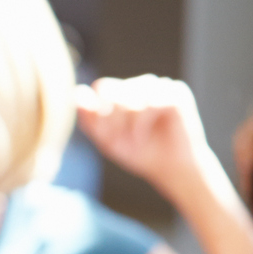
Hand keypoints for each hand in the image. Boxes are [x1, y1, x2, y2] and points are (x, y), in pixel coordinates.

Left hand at [76, 75, 214, 195]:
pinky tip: (141, 137)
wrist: (170, 168)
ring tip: (132, 141)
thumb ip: (90, 118)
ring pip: (129, 97)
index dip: (98, 112)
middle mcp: (141, 85)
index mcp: (124, 92)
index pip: (101, 87)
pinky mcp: (176, 93)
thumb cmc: (139, 153)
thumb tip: (76, 92)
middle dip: (110, 121)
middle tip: (117, 141)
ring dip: (126, 124)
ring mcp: (160, 87)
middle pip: (112, 91)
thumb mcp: (107, 139)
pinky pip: (149, 102)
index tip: (104, 135)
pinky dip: (140, 123)